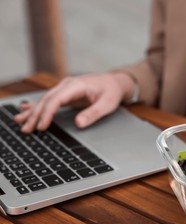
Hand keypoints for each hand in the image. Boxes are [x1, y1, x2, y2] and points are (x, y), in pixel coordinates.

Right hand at [14, 72, 134, 132]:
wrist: (115, 82)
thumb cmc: (112, 91)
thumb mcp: (107, 104)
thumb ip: (93, 113)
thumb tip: (79, 123)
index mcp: (76, 85)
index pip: (56, 100)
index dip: (47, 114)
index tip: (41, 127)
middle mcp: (67, 85)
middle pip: (46, 100)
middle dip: (35, 115)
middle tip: (26, 130)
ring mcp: (65, 88)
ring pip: (45, 100)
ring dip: (33, 112)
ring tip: (21, 122)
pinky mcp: (66, 94)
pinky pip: (49, 101)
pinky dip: (38, 106)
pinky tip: (26, 110)